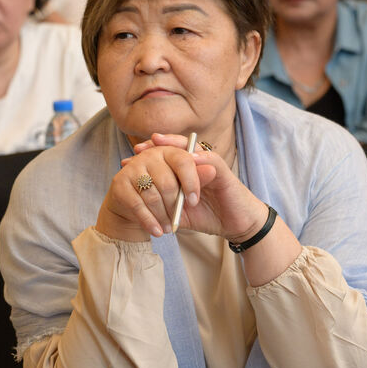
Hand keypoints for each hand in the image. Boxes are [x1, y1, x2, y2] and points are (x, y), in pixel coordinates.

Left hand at [97, 133, 267, 242]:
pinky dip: (199, 158)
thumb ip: (166, 204)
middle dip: (158, 144)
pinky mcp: (226, 173)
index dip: (150, 155)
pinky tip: (186, 159)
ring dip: (175, 145)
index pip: (168, 157)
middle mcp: (200, 165)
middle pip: (178, 147)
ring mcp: (212, 167)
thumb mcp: (182, 212)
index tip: (129, 159)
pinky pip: (212, 161)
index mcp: (188, 173)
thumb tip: (140, 203)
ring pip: (192, 148)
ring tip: (157, 142)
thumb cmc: (211, 216)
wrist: (237, 225)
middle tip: (140, 147)